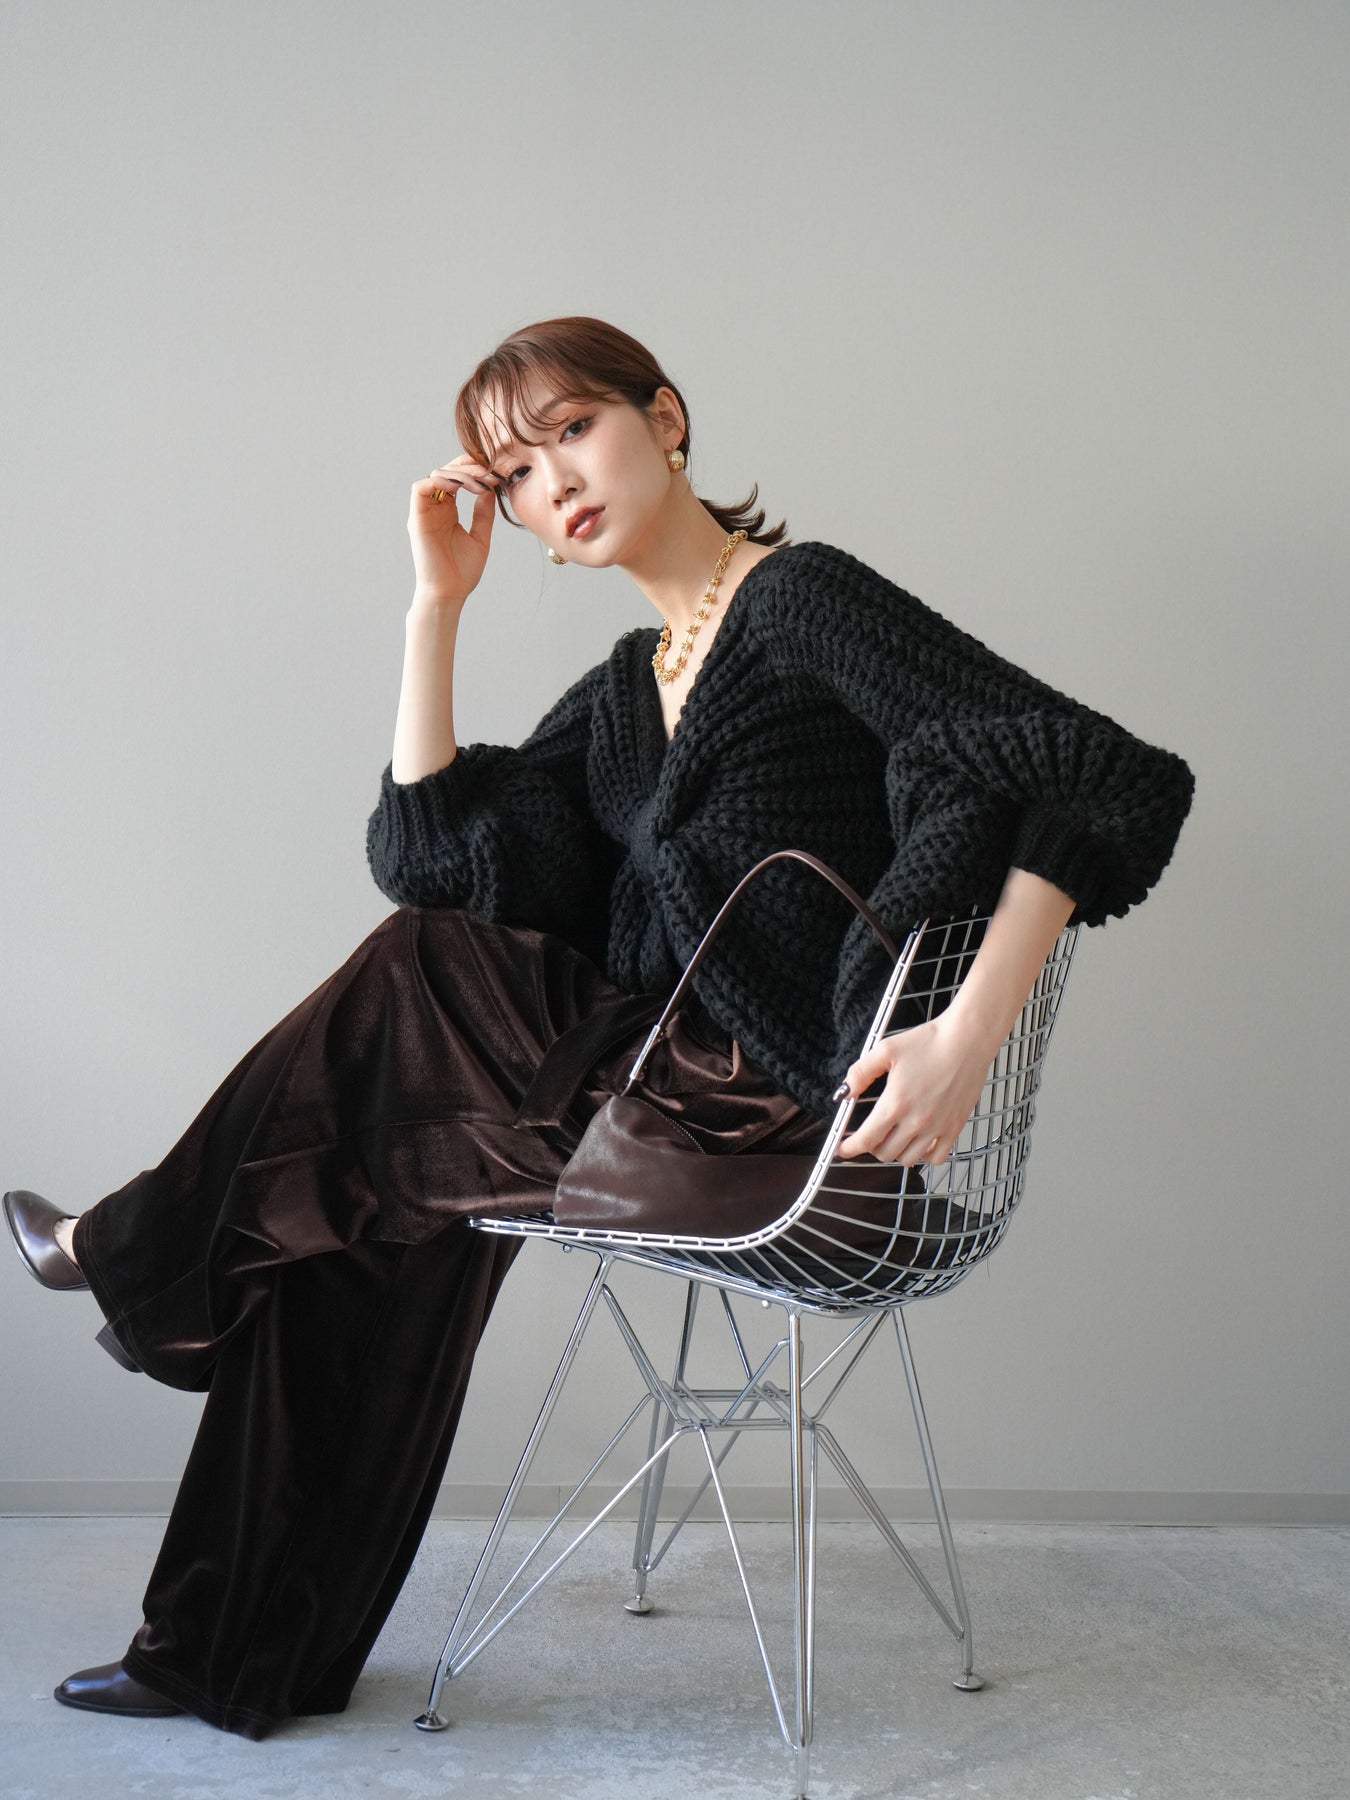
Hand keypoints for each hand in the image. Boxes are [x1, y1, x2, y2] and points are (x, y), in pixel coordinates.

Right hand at [407, 454, 500, 606]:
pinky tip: (463, 488)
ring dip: (459, 473)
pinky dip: (441, 481)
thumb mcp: (480, 537)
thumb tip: (490, 489)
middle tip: (490, 473)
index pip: (456, 479)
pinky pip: (421, 488)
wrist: (448, 594)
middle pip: (446, 471)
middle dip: (469, 467)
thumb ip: (483, 513)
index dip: (474, 471)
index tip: (496, 475)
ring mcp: (424, 512)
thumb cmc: (462, 572)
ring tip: (480, 482)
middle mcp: (434, 508)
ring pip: (435, 475)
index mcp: (447, 512)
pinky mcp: (416, 519)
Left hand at [835, 1012, 994, 1164]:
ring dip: (895, 1152)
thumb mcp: (886, 1050)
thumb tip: (845, 1092)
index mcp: (895, 1103)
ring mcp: (937, 1127)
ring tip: (893, 1137)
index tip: (843, 1149)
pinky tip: (919, 1142)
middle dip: (871, 1146)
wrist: (967, 1040)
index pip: (866, 1139)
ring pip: (908, 1159)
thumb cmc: (929, 1042)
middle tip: (870, 1135)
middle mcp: (916, 1121)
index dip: (850, 1148)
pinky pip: (936, 1157)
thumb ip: (860, 1073)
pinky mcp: (955, 1127)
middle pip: (885, 1153)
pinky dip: (923, 1156)